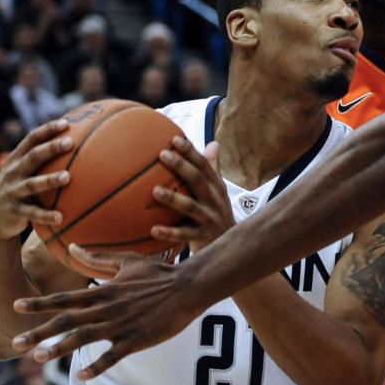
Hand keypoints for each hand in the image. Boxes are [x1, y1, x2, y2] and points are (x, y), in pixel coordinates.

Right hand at [0, 119, 72, 241]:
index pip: (31, 139)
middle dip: (51, 148)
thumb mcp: (23, 172)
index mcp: (16, 159)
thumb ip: (41, 159)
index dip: (47, 130)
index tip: (66, 123)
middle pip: (33, 157)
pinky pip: (32, 213)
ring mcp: (11, 191)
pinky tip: (61, 217)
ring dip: (49, 180)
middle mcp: (12, 172)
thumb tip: (75, 142)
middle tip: (70, 142)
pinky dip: (46, 215)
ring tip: (67, 177)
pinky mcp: (13, 211)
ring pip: (32, 184)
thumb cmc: (18, 189)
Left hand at [11, 249, 202, 378]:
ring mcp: (121, 325)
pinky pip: (112, 356)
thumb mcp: (129, 260)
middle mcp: (107, 308)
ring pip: (83, 338)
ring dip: (59, 349)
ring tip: (38, 357)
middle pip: (66, 321)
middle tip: (14, 342)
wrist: (188, 286)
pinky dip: (96, 367)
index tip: (16, 305)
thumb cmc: (159, 272)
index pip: (65, 298)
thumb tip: (74, 247)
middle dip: (38, 332)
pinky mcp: (136, 339)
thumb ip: (99, 258)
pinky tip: (81, 376)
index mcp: (104, 291)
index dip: (39, 303)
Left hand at [150, 138, 234, 252]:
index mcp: (216, 187)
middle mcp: (214, 200)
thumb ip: (213, 169)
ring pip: (191, 207)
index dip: (191, 152)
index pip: (204, 165)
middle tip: (162, 154)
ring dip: (173, 198)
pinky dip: (169, 233)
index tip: (175, 138)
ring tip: (155, 190)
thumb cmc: (217, 213)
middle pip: (198, 180)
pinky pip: (184, 235)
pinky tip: (153, 229)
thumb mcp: (218, 191)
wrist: (231, 246)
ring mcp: (209, 219)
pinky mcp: (203, 237)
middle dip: (181, 166)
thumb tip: (213, 143)